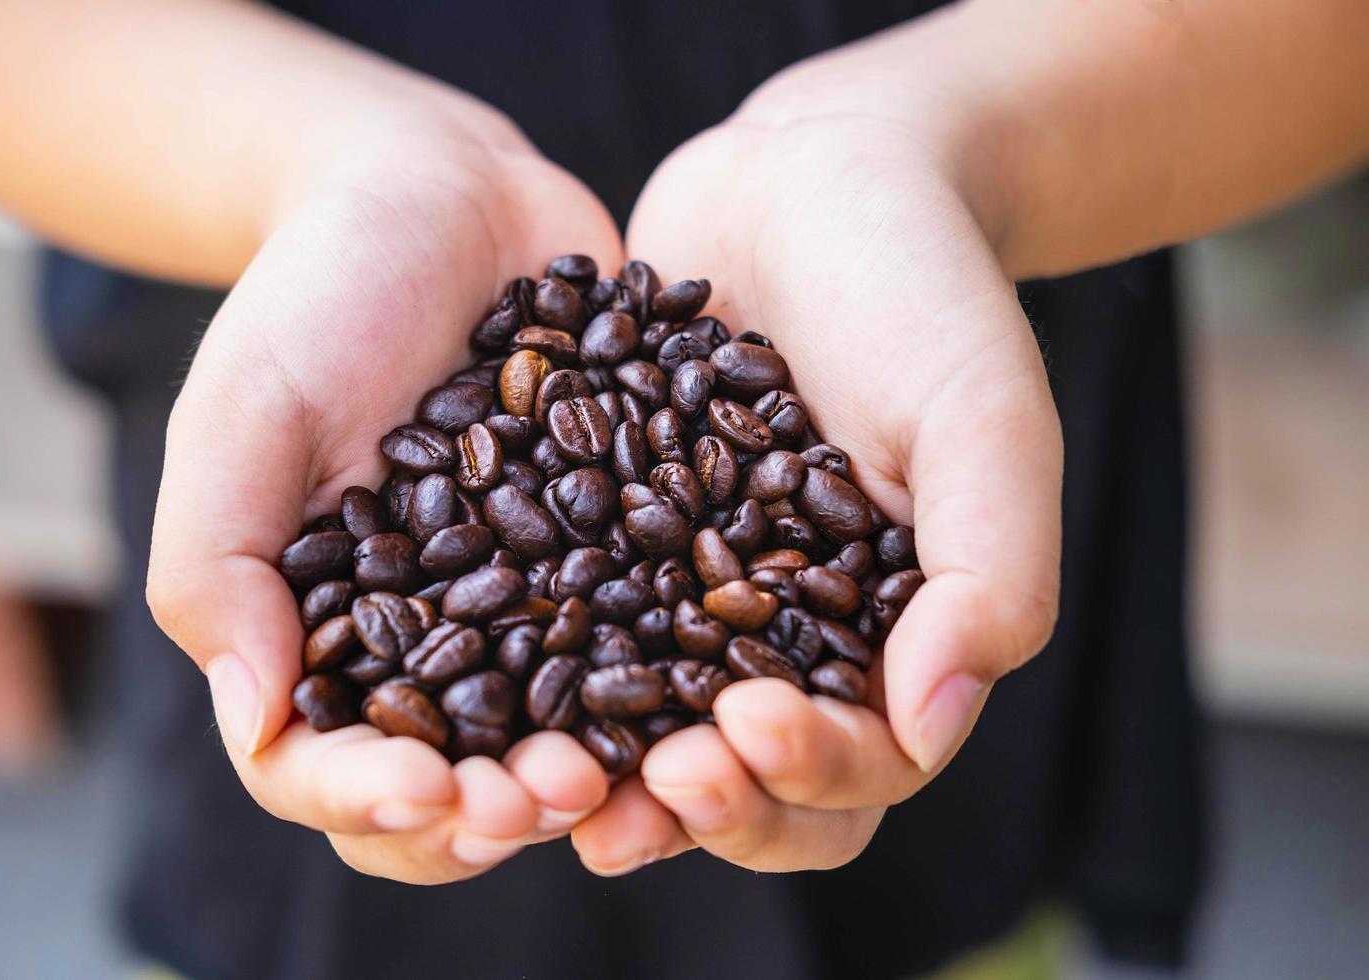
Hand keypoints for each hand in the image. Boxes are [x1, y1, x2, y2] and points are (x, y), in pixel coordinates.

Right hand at [146, 127, 623, 883]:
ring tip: (642, 764)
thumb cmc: (318, 296)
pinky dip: (690, 676)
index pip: (323, 769)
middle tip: (554, 794)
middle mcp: (436, 645)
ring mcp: (539, 610)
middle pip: (458, 783)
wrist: (444, 195)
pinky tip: (730, 679)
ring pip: (568, 737)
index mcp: (324, 636)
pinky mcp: (628, 558)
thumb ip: (220, 564)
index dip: (369, 800)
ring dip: (604, 772)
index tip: (425, 787)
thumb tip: (255, 723)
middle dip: (500, 811)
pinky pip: (663, 638)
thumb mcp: (244, 411)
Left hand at [573, 81, 1061, 872]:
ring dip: (608, 771)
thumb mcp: (983, 419)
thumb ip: (989, 572)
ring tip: (544, 779)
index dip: (813, 772)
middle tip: (648, 782)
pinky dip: (533, 666)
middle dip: (705, 802)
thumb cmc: (925, 289)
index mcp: (896, 637)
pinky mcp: (613, 542)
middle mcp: (790, 638)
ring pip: (652, 727)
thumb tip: (932, 722)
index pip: (868, 761)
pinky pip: (571, 625)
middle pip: (753, 779)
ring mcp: (693, 597)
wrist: (817, 175)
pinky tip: (476, 672)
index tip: (750, 725)